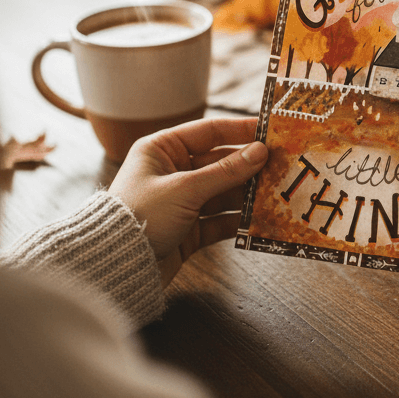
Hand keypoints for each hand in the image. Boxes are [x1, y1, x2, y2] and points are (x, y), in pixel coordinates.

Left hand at [109, 117, 267, 286]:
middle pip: (220, 163)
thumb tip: (260, 151)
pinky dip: (238, 220)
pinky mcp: (188, 230)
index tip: (271, 131)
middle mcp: (172, 172)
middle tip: (282, 165)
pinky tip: (260, 220)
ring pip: (223, 193)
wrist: (116, 267)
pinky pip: (219, 220)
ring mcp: (181, 202)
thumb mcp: (185, 189)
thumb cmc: (141, 216)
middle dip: (249, 166)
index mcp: (162, 149)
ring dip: (247, 194)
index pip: (209, 131)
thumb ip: (225, 171)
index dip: (241, 130)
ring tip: (276, 193)